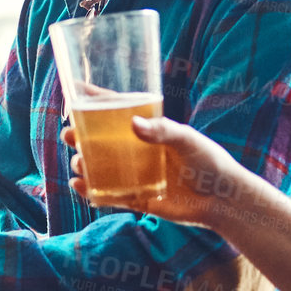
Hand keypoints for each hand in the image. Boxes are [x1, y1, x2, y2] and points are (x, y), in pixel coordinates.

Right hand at [61, 115, 264, 229]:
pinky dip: (90, 190)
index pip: (117, 110)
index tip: (73, 89)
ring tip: (79, 163)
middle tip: (68, 134)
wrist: (222, 201)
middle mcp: (137, 150)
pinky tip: (78, 185)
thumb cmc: (209, 162)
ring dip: (83, 163)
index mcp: (148, 130)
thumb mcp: (187, 140)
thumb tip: (132, 124)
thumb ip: (162, 131)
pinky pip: (107, 194)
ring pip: (99, 166)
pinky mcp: (136, 198)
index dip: (94, 99)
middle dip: (78, 136)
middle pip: (99, 140)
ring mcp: (134, 175)